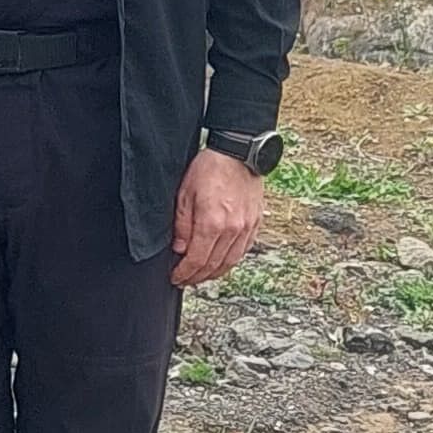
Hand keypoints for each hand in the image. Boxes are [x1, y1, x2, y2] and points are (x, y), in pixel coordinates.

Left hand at [169, 148, 263, 287]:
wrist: (239, 153)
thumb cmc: (210, 168)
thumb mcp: (185, 194)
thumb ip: (182, 225)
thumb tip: (180, 249)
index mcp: (212, 222)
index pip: (196, 260)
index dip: (184, 273)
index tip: (176, 277)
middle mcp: (232, 229)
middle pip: (213, 265)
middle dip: (197, 277)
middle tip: (185, 280)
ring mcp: (246, 227)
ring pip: (230, 262)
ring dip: (214, 273)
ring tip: (201, 275)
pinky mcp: (256, 223)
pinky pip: (243, 251)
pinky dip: (230, 261)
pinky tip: (221, 262)